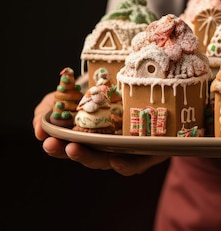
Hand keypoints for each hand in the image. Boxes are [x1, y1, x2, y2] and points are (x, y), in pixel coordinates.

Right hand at [33, 91, 168, 175]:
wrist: (144, 83)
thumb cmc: (104, 92)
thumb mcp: (71, 95)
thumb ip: (49, 110)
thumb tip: (39, 129)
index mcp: (91, 138)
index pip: (72, 147)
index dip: (58, 148)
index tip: (47, 140)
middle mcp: (110, 147)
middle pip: (91, 157)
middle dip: (76, 154)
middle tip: (64, 147)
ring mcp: (131, 150)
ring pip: (111, 161)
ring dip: (94, 158)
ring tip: (80, 149)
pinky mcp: (152, 152)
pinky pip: (139, 163)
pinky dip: (126, 165)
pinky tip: (116, 160)